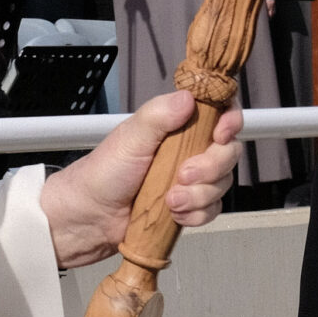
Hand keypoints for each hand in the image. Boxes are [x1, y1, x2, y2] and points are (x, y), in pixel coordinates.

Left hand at [39, 90, 243, 268]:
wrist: (88, 219)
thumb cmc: (103, 172)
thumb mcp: (130, 138)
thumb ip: (159, 115)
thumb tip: (189, 98)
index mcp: (176, 125)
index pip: (218, 112)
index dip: (229, 121)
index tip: (221, 134)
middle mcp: (187, 149)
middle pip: (228, 151)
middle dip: (211, 167)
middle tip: (182, 176)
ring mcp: (189, 179)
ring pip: (222, 183)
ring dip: (200, 195)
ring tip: (170, 201)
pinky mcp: (188, 206)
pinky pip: (211, 209)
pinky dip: (197, 214)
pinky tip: (175, 214)